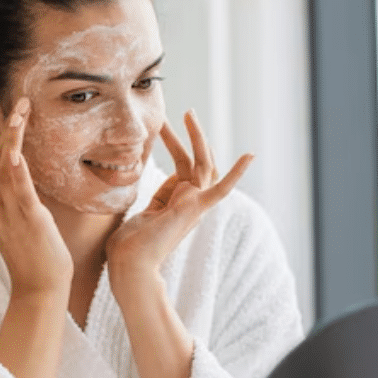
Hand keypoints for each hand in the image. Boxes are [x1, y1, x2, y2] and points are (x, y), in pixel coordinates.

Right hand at [0, 97, 72, 296]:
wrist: (39, 287)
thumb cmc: (30, 253)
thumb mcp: (8, 219)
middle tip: (11, 107)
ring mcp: (7, 212)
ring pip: (1, 166)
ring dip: (10, 136)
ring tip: (22, 111)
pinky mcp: (29, 217)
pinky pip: (18, 188)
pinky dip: (15, 167)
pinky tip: (16, 151)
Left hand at [105, 110, 253, 292]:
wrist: (129, 264)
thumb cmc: (127, 246)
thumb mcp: (137, 213)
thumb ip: (147, 200)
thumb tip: (134, 187)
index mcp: (176, 204)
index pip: (182, 168)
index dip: (175, 145)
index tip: (161, 126)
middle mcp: (189, 203)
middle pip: (195, 162)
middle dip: (186, 136)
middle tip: (179, 113)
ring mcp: (194, 205)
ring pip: (203, 165)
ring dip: (197, 138)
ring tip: (187, 113)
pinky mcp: (195, 208)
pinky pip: (221, 188)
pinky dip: (237, 173)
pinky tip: (251, 155)